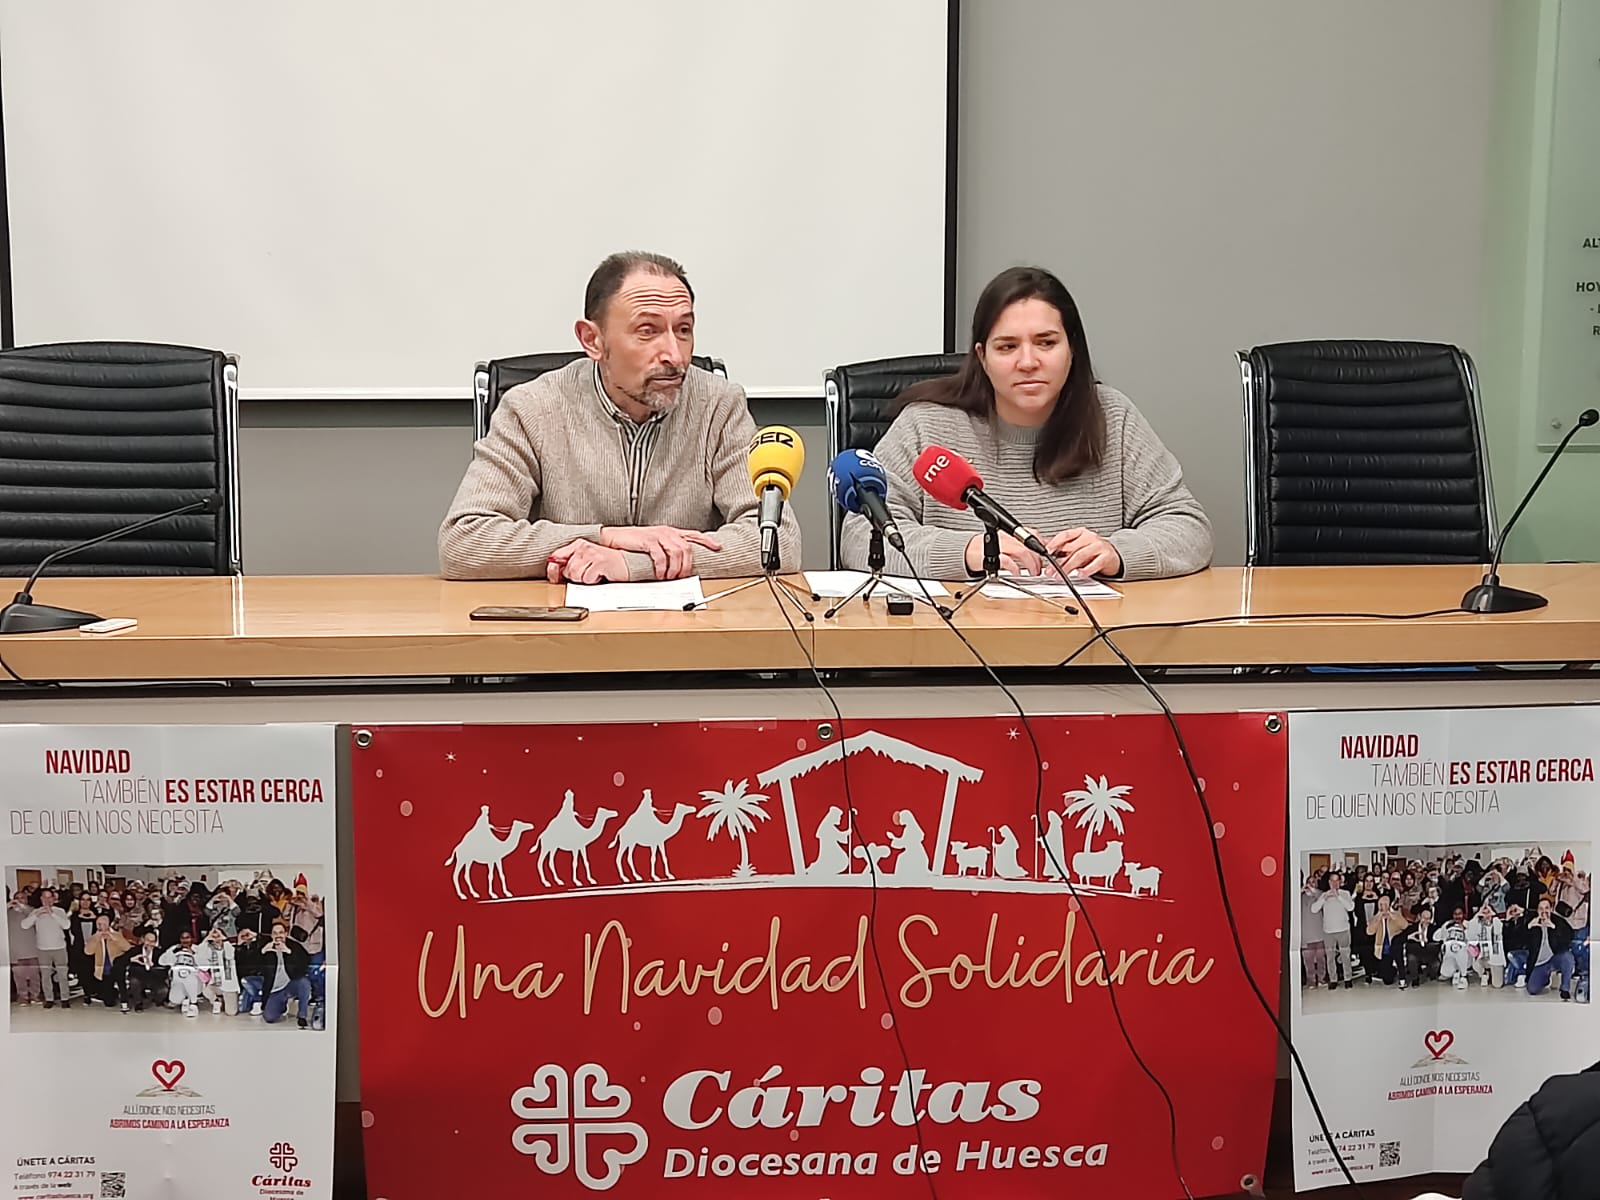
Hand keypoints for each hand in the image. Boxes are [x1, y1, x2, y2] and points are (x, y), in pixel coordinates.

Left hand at [546, 539, 629, 584]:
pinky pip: (587, 578)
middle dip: (575, 577)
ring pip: (575, 575)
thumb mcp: (584, 562)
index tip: (558, 576)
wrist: (627, 564)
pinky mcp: (600, 561)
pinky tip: (600, 576)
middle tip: (587, 574)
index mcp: (578, 544)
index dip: (554, 570)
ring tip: (594, 575)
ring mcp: (592, 553)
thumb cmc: (606, 565)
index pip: (556, 556)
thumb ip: (567, 563)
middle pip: (567, 570)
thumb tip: (552, 567)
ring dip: (584, 580)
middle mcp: (584, 546)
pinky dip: (593, 581)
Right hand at [598, 526, 719, 579]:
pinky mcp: (648, 540)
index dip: (707, 541)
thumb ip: (668, 550)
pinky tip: (660, 574)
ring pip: (677, 553)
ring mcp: (658, 535)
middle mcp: (667, 532)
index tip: (717, 547)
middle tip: (682, 577)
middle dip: (687, 565)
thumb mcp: (655, 544)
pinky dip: (663, 567)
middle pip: (687, 548)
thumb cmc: (635, 543)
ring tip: (670, 577)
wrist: (615, 538)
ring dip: (676, 568)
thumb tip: (679, 565)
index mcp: (671, 532)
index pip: (694, 535)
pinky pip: (661, 556)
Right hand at [965, 531, 1042, 576]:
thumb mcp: (1007, 543)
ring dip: (1030, 563)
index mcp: (1010, 533)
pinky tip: (1017, 572)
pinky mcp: (990, 556)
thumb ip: (1022, 545)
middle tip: (1040, 568)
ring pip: (1020, 551)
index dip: (1042, 544)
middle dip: (1038, 558)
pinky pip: (1006, 560)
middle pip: (1028, 544)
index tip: (1048, 555)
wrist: (967, 551)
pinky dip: (1014, 567)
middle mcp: (1006, 537)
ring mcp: (998, 546)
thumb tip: (1041, 548)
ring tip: (1033, 572)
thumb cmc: (986, 547)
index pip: (1032, 534)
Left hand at [1046, 528, 1121, 577]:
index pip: (1065, 535)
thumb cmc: (1093, 552)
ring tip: (1061, 575)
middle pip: (1071, 548)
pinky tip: (1080, 574)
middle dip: (1059, 561)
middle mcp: (1090, 537)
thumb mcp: (1077, 547)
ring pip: (1080, 556)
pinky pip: (1095, 563)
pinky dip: (1087, 570)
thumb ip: (1063, 549)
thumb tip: (1046, 550)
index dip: (1054, 543)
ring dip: (1069, 567)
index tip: (1046, 552)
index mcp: (1081, 533)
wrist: (1114, 555)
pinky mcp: (1107, 556)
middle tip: (1050, 571)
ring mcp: (1099, 546)